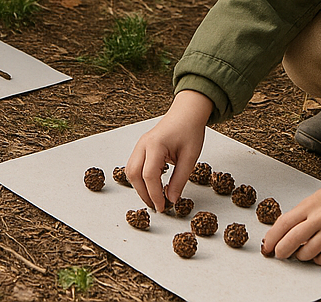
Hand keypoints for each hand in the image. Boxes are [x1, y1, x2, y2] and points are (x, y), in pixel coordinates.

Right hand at [125, 90, 213, 210]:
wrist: (186, 113)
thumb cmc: (189, 131)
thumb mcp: (190, 157)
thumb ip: (179, 180)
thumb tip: (172, 199)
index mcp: (155, 145)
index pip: (149, 175)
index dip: (155, 194)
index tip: (164, 207)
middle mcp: (143, 144)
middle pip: (134, 174)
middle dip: (143, 193)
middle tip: (158, 206)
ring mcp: (140, 144)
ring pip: (130, 170)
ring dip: (139, 187)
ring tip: (154, 198)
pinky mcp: (142, 146)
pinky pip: (134, 165)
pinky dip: (140, 178)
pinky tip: (152, 185)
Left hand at [261, 166, 320, 265]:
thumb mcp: (313, 200)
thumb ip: (300, 215)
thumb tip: (283, 233)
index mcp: (308, 206)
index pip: (284, 223)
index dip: (272, 237)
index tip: (266, 245)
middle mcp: (319, 217)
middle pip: (293, 239)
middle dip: (282, 250)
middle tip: (279, 254)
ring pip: (309, 252)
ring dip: (301, 256)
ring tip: (301, 252)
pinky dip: (318, 260)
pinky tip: (317, 254)